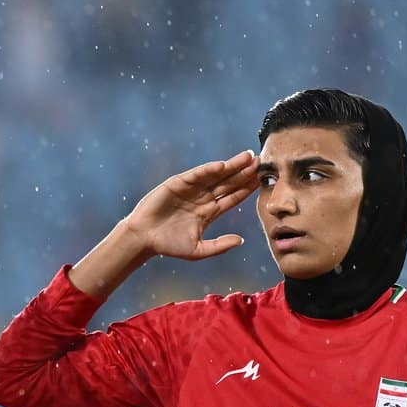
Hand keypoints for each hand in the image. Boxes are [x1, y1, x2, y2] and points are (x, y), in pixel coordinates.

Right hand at [118, 151, 257, 262]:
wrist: (144, 238)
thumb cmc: (168, 245)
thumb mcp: (197, 250)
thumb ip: (219, 246)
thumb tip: (241, 240)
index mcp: (209, 212)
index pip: (233, 197)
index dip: (247, 189)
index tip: (262, 181)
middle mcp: (203, 198)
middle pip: (229, 183)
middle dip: (245, 173)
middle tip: (262, 162)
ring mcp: (191, 189)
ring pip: (216, 176)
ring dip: (232, 166)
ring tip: (248, 157)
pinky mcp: (178, 183)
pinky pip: (197, 174)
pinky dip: (209, 169)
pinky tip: (222, 165)